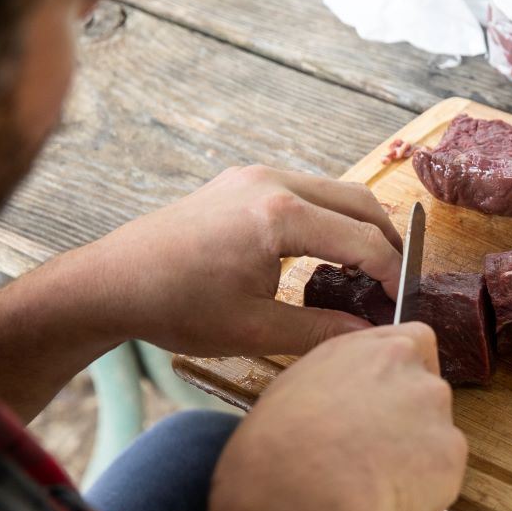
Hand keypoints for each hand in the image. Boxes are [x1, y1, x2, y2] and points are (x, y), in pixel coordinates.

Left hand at [86, 164, 403, 355]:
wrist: (112, 281)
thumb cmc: (176, 307)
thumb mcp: (255, 330)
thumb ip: (321, 331)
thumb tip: (369, 334)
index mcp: (280, 217)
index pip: (363, 240)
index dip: (391, 274)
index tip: (399, 303)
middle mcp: (273, 183)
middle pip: (360, 202)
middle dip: (387, 242)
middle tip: (394, 283)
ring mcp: (257, 176)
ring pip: (336, 191)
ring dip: (360, 227)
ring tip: (366, 272)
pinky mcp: (243, 180)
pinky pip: (308, 191)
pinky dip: (331, 217)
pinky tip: (327, 253)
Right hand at [208, 323, 466, 510]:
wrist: (304, 494)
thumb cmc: (281, 446)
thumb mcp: (297, 388)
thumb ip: (339, 380)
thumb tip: (345, 398)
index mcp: (376, 348)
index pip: (414, 341)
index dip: (404, 371)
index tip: (386, 396)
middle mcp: (415, 373)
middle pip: (427, 391)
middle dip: (409, 418)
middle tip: (374, 451)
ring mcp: (439, 414)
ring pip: (436, 434)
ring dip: (415, 454)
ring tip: (371, 483)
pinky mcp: (452, 456)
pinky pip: (442, 473)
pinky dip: (423, 488)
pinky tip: (386, 500)